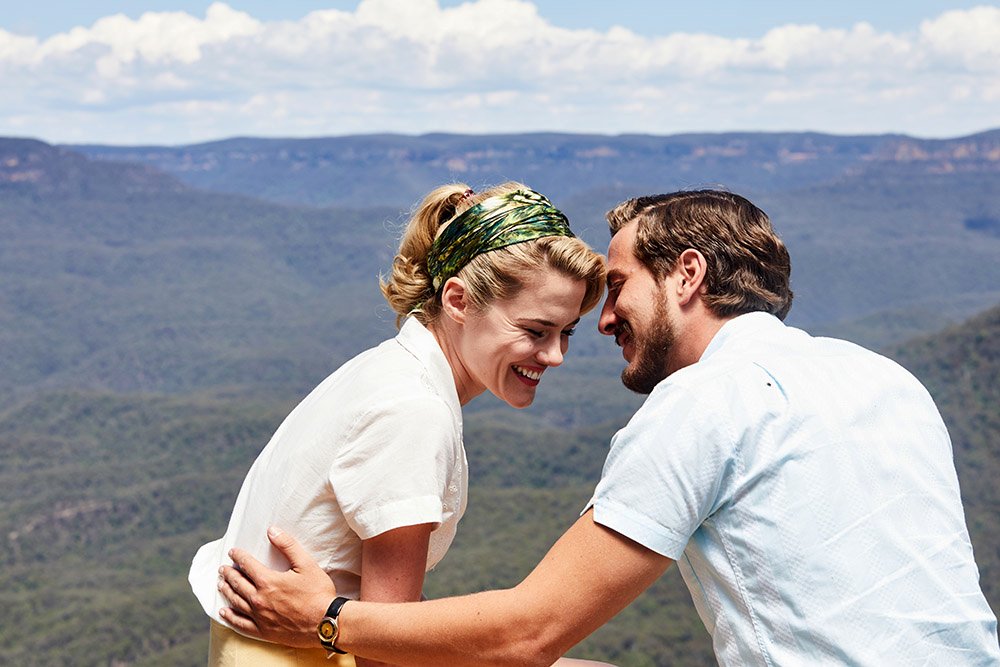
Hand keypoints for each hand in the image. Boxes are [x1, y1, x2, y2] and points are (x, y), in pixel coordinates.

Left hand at [218, 525, 336, 647]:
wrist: (325, 623)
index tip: (232, 552)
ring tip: (221, 584)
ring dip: (227, 591)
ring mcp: (260, 617)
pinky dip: (230, 617)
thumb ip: (288, 546)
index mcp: (268, 581)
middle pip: (238, 583)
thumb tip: (272, 530)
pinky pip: (241, 624)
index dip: (238, 556)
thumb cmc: (318, 593)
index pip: (247, 565)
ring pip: (236, 602)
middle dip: (229, 574)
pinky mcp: (264, 631)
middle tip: (223, 568)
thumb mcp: (307, 564)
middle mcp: (259, 599)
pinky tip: (224, 612)